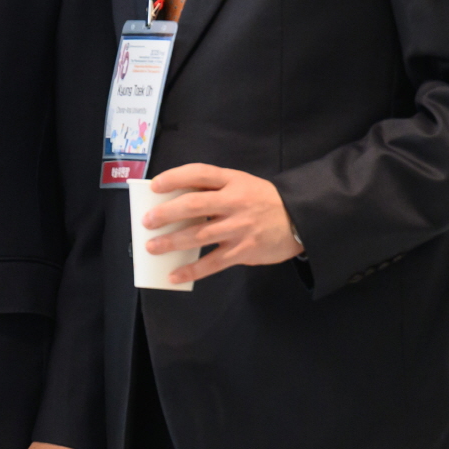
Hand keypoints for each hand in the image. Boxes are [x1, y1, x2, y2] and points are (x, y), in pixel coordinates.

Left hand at [144, 163, 301, 283]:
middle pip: (195, 205)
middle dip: (167, 213)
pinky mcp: (245, 251)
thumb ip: (212, 190)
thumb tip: (172, 204)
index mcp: (233, 181)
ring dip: (172, 242)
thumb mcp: (241, 184)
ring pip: (200, 235)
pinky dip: (192, 270)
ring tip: (152, 247)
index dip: (175, 177)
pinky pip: (213, 262)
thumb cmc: (261, 200)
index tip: (154, 186)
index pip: (200, 173)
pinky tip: (174, 275)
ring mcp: (240, 228)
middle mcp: (235, 202)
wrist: (301, 219)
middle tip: (147, 221)